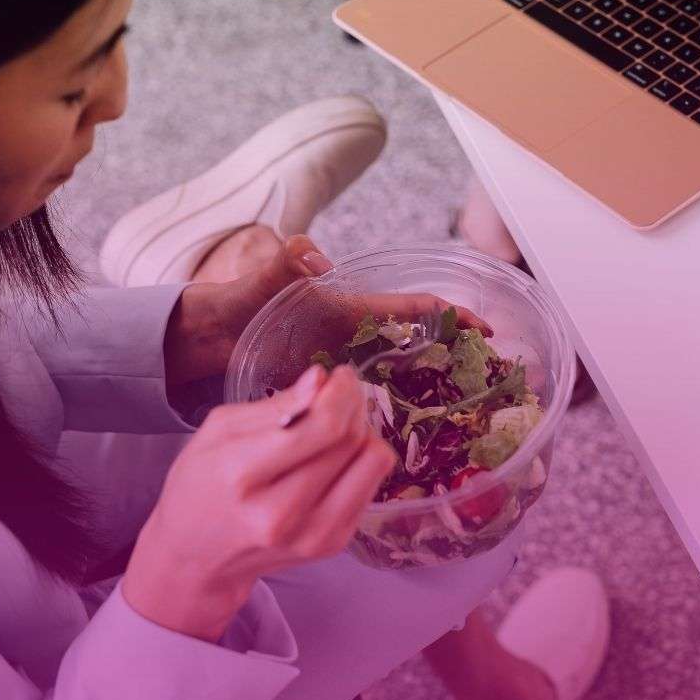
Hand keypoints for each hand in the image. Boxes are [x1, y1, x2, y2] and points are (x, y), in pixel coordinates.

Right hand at [122, 365, 395, 641]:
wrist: (198, 557)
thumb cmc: (201, 484)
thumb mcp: (218, 431)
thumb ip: (273, 405)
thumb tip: (320, 380)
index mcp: (241, 475)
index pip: (320, 427)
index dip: (341, 392)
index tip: (339, 375)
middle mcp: (280, 512)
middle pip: (349, 439)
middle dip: (353, 403)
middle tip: (341, 391)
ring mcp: (310, 534)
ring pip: (371, 462)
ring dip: (363, 431)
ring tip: (338, 425)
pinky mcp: (331, 545)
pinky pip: (372, 486)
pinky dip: (359, 461)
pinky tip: (333, 457)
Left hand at [162, 234, 492, 386]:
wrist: (210, 332)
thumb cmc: (241, 299)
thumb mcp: (266, 275)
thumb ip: (287, 260)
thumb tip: (315, 257)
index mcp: (354, 309)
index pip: (416, 307)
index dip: (453, 316)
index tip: (487, 331)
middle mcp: (357, 336)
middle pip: (419, 344)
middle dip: (455, 357)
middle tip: (488, 384)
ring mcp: (344, 364)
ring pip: (399, 376)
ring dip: (430, 390)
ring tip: (463, 417)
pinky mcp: (327, 388)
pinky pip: (370, 402)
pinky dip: (393, 414)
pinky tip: (404, 442)